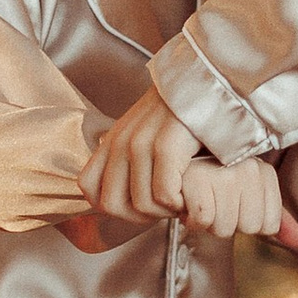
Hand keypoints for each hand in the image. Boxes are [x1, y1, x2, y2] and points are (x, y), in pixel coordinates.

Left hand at [87, 89, 201, 219]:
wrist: (208, 80)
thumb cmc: (184, 113)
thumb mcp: (145, 131)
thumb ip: (130, 157)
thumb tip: (130, 192)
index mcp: (112, 140)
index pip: (88, 189)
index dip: (113, 206)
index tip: (141, 203)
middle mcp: (120, 142)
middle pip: (111, 205)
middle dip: (138, 217)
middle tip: (162, 207)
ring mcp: (141, 144)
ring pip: (140, 205)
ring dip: (163, 211)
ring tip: (180, 198)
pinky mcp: (166, 146)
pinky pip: (164, 194)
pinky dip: (178, 203)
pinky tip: (190, 192)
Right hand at [181, 158, 297, 247]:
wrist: (166, 173)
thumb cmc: (210, 189)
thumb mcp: (247, 201)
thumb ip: (275, 220)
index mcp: (263, 172)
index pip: (268, 225)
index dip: (245, 224)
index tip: (230, 205)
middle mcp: (248, 166)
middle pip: (249, 227)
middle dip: (225, 225)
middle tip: (212, 204)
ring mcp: (223, 170)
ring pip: (225, 226)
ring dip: (207, 224)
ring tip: (199, 202)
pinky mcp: (196, 177)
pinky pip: (204, 220)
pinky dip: (192, 220)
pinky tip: (186, 203)